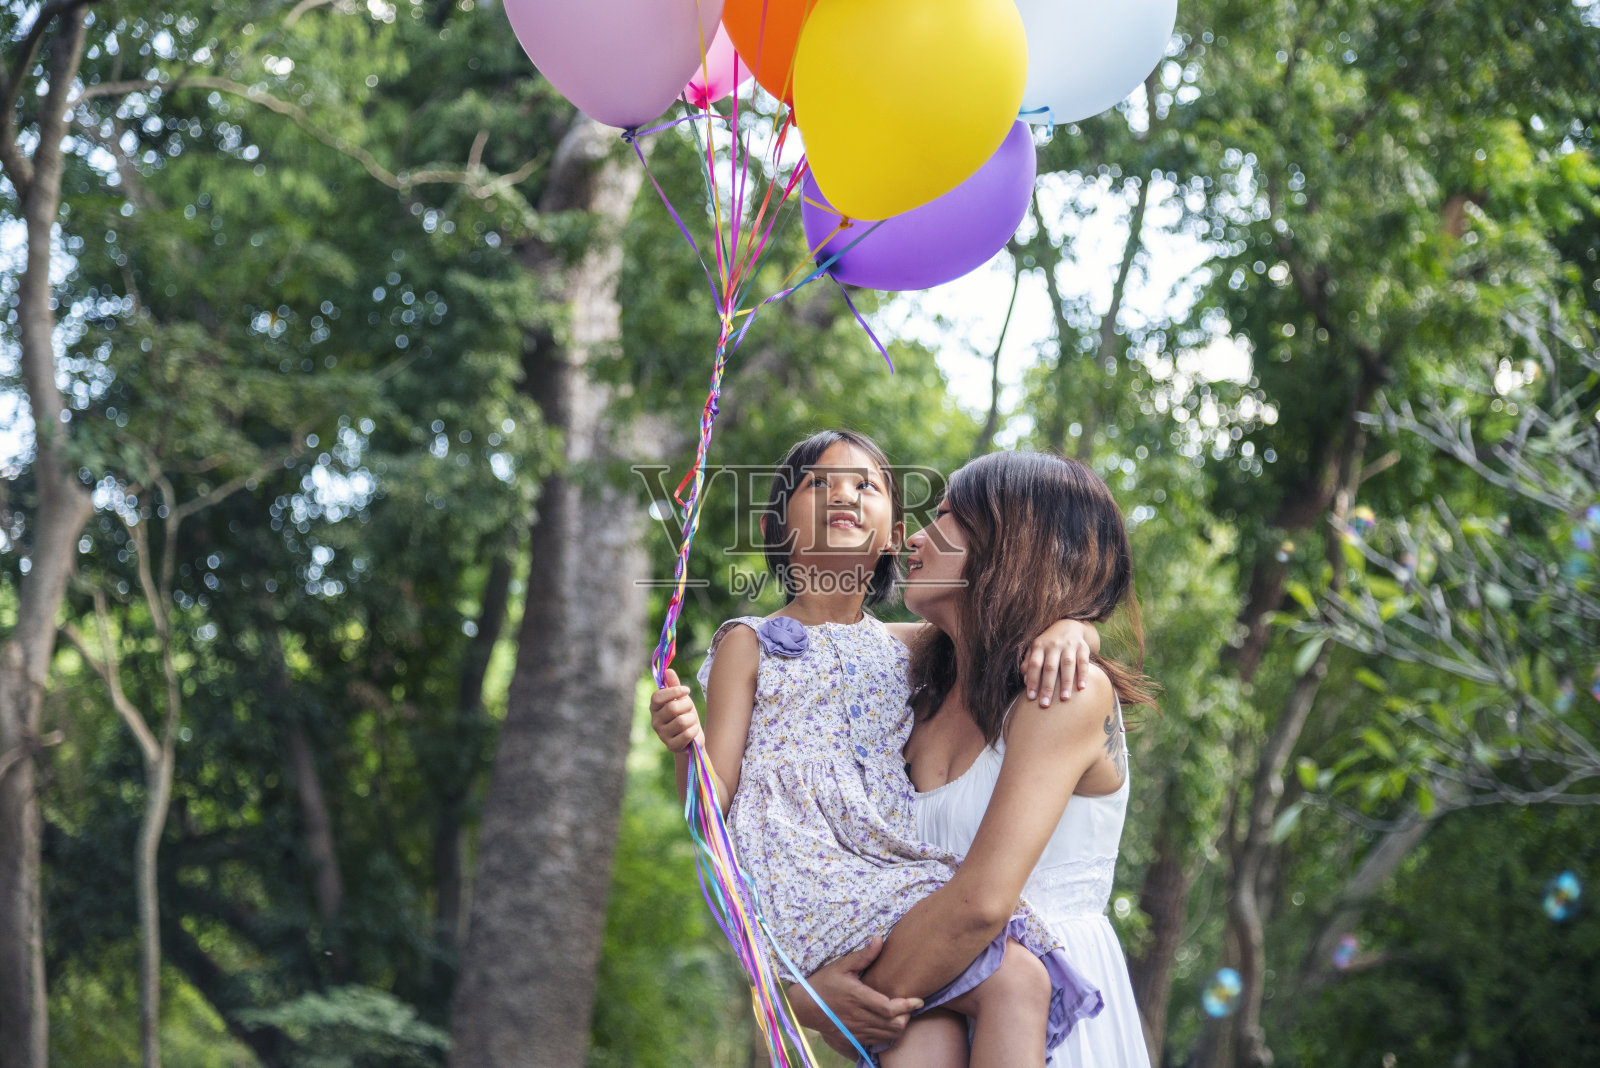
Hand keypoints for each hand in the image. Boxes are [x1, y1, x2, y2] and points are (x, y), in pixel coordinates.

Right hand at [650, 668, 701, 751]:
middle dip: (687, 706)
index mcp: (655, 708)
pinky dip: (694, 731)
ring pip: (682, 721)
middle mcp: (655, 721)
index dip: (674, 691)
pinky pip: (687, 734)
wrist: (692, 739)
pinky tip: (692, 731)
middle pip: (673, 708)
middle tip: (690, 709)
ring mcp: (662, 735)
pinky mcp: (671, 746)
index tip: (687, 690)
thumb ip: (674, 686)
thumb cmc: (685, 716)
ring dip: (692, 719)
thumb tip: (668, 671)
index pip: (657, 696)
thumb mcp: (681, 699)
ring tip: (691, 721)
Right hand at [788, 935, 920, 1055]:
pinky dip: (888, 1035)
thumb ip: (863, 955)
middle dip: (907, 1017)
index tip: (918, 1000)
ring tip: (902, 1014)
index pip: (889, 1008)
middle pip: (893, 1025)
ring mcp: (855, 1030)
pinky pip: (877, 1042)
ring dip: (899, 1026)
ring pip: (888, 1035)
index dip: (907, 1006)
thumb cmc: (823, 983)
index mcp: (857, 997)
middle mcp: (858, 1017)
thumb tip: (879, 939)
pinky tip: (889, 1024)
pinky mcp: (852, 1038)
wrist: (804, 1006)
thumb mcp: (841, 965)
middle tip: (911, 1006)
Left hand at [1022, 619, 1099, 705]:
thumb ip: (1028, 663)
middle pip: (1050, 667)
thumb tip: (1025, 681)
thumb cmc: (1048, 643)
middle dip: (1047, 687)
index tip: (1031, 697)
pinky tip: (1082, 688)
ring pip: (1067, 665)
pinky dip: (1083, 674)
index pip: (1034, 665)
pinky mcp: (1083, 647)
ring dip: (1066, 682)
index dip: (1032, 681)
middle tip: (1045, 704)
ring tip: (1064, 699)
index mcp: (1039, 646)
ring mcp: (1069, 645)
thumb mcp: (1036, 648)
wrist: (1069, 625)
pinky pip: (1083, 662)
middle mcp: (1054, 645)